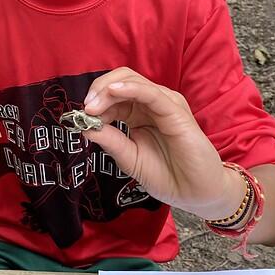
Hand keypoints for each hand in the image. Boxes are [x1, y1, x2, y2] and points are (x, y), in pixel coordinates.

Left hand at [83, 68, 244, 219]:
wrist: (196, 194)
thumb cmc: (167, 175)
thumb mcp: (130, 158)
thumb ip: (110, 140)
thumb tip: (84, 126)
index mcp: (138, 113)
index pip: (112, 94)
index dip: (94, 100)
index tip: (79, 116)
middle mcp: (151, 104)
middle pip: (120, 80)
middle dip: (98, 90)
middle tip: (85, 108)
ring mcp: (165, 104)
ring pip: (132, 81)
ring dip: (108, 89)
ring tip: (93, 106)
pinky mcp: (176, 111)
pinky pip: (151, 93)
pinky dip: (131, 88)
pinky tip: (114, 91)